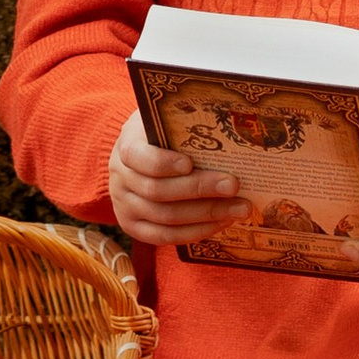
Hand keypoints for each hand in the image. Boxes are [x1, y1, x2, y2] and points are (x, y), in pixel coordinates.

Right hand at [107, 113, 241, 247]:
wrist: (142, 155)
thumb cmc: (164, 136)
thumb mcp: (166, 122)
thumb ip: (186, 127)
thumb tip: (229, 134)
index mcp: (126, 146)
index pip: (138, 157)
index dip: (163, 163)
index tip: (190, 163)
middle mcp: (120, 178)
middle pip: (157, 191)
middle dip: (199, 189)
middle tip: (233, 185)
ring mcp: (125, 206)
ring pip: (165, 217)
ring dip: (206, 214)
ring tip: (238, 208)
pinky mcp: (134, 227)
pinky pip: (165, 236)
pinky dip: (196, 231)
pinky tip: (221, 222)